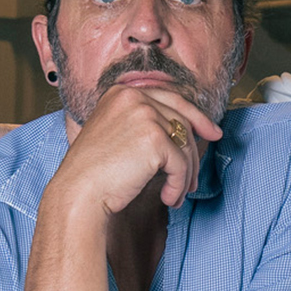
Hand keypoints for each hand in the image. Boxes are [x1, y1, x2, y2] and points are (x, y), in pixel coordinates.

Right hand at [53, 84, 221, 213]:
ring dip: (185, 174)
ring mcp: (144, 114)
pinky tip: (168, 198)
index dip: (195, 116)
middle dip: (193, 151)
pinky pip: (181, 164)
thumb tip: (188, 130)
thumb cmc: (95, 173)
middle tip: (196, 178)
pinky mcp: (154, 138)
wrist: (78, 193)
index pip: (170, 98)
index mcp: (121, 92)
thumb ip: (144, 124)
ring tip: (177, 194)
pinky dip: (178, 185)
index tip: (211, 132)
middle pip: (182, 120)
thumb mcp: (118, 135)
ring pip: (184, 144)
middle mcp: (133, 97)